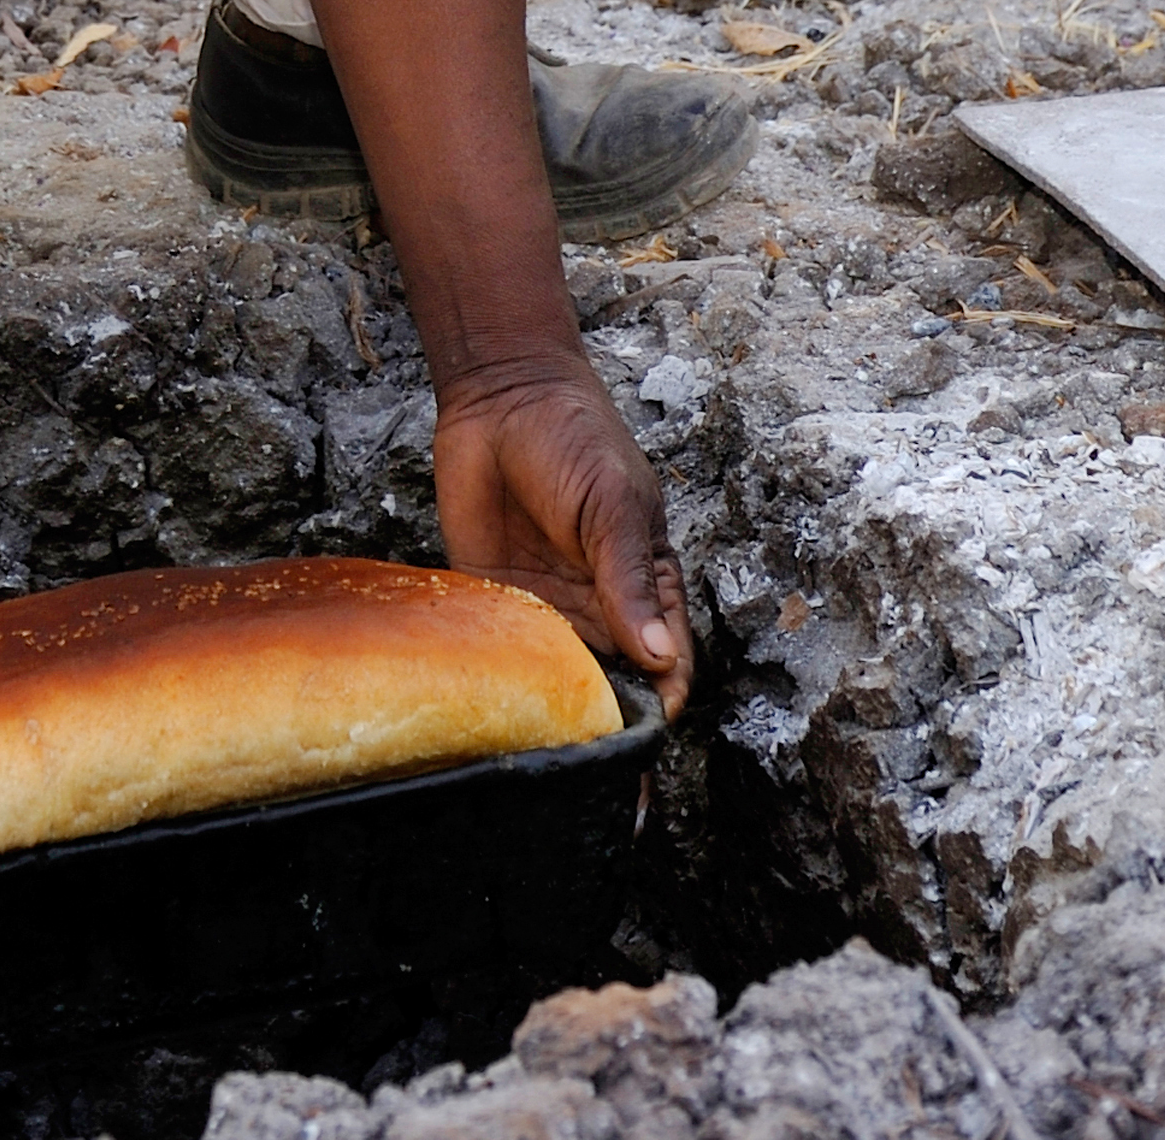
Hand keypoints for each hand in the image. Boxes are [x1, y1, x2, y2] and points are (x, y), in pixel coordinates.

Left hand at [434, 357, 691, 718]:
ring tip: (546, 752)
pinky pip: (506, 659)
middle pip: (615, 686)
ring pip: (561, 685)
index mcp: (647, 584)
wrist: (499, 398)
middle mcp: (601, 608)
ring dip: (556, 716)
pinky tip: (498, 714)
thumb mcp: (613, 504)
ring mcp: (549, 611)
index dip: (661, 703)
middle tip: (592, 766)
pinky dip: (505, 686)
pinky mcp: (497, 605)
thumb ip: (630, 580)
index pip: (667, 663)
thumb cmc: (575, 437)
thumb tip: (662, 658)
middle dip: (608, 726)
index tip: (646, 737)